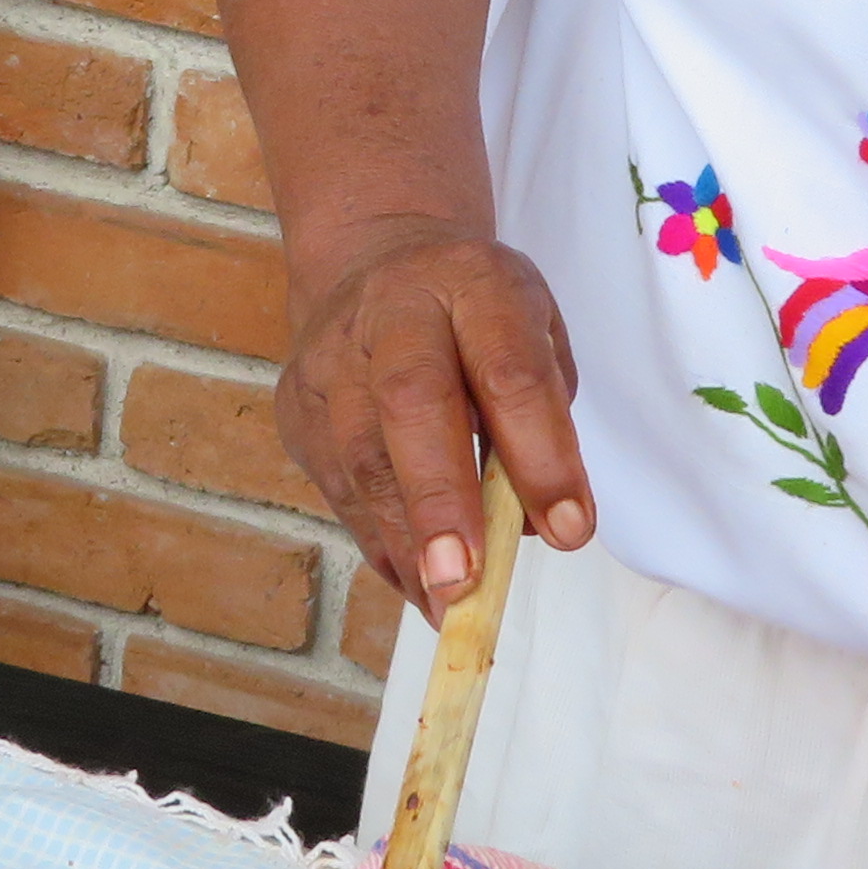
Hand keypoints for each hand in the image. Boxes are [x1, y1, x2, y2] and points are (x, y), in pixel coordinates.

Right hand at [276, 217, 594, 620]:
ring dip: (407, 544)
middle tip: (466, 579)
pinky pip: (338, 488)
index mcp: (471, 282)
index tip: (571, 530)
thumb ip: (541, 419)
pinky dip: (382, 546)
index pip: (509, 369)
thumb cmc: (476, 316)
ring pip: (359, 457)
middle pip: (410, 402)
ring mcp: (330, 357)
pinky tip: (419, 585)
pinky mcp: (296, 405)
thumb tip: (537, 527)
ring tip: (450, 608)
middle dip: (440, 499)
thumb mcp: (532, 334)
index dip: (540, 454)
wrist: (376, 260)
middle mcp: (391, 310)